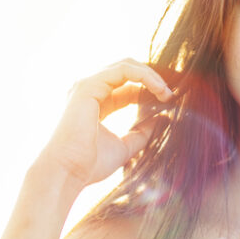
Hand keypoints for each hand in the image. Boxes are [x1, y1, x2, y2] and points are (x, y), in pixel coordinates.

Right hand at [40, 58, 174, 188]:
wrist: (67, 173)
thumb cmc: (89, 164)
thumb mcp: (124, 146)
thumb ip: (141, 133)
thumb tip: (162, 120)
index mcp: (96, 102)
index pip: (128, 86)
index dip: (151, 89)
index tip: (170, 101)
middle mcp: (90, 90)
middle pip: (128, 70)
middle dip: (153, 77)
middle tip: (172, 92)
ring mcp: (88, 85)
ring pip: (127, 65)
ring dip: (152, 76)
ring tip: (167, 92)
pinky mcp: (89, 85)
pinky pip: (124, 70)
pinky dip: (145, 76)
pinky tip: (159, 89)